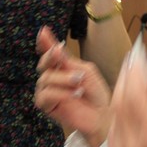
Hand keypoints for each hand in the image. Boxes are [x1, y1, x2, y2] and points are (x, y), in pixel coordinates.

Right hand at [34, 27, 111, 146]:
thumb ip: (67, 61)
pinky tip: (74, 94)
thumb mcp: (85, 71)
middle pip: (43, 64)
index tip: (43, 31)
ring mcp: (48, 91)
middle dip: (51, 57)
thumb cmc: (96, 93)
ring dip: (63, 79)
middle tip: (59, 53)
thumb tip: (55, 47)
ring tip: (79, 84)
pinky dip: (60, 93)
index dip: (45, 43)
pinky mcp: (47, 106)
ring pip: (45, 79)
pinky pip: (46, 95)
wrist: (102, 115)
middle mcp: (52, 78)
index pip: (50, 53)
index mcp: (62, 67)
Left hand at [108, 47, 146, 146]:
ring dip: (122, 93)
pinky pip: (113, 124)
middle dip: (124, 80)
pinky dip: (119, 110)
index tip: (135, 59)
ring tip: (133, 81)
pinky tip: (130, 102)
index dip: (132, 75)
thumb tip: (144, 68)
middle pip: (119, 103)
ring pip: (114, 113)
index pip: (134, 97)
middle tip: (132, 64)